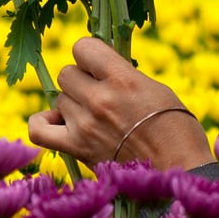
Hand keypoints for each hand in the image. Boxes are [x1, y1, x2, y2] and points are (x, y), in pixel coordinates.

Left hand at [26, 36, 213, 170]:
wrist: (180, 170)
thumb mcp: (156, 89)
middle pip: (67, 73)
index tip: (101, 65)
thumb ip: (124, 75)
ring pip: (59, 99)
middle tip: (101, 93)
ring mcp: (84, 125)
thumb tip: (100, 69)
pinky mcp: (76, 149)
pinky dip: (43, 123)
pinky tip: (58, 122)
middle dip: (82, 80)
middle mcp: (99, 99)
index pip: (83, 47)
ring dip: (73, 104)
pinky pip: (38, 130)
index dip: (91, 55)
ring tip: (94, 115)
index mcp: (123, 79)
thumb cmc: (177, 128)